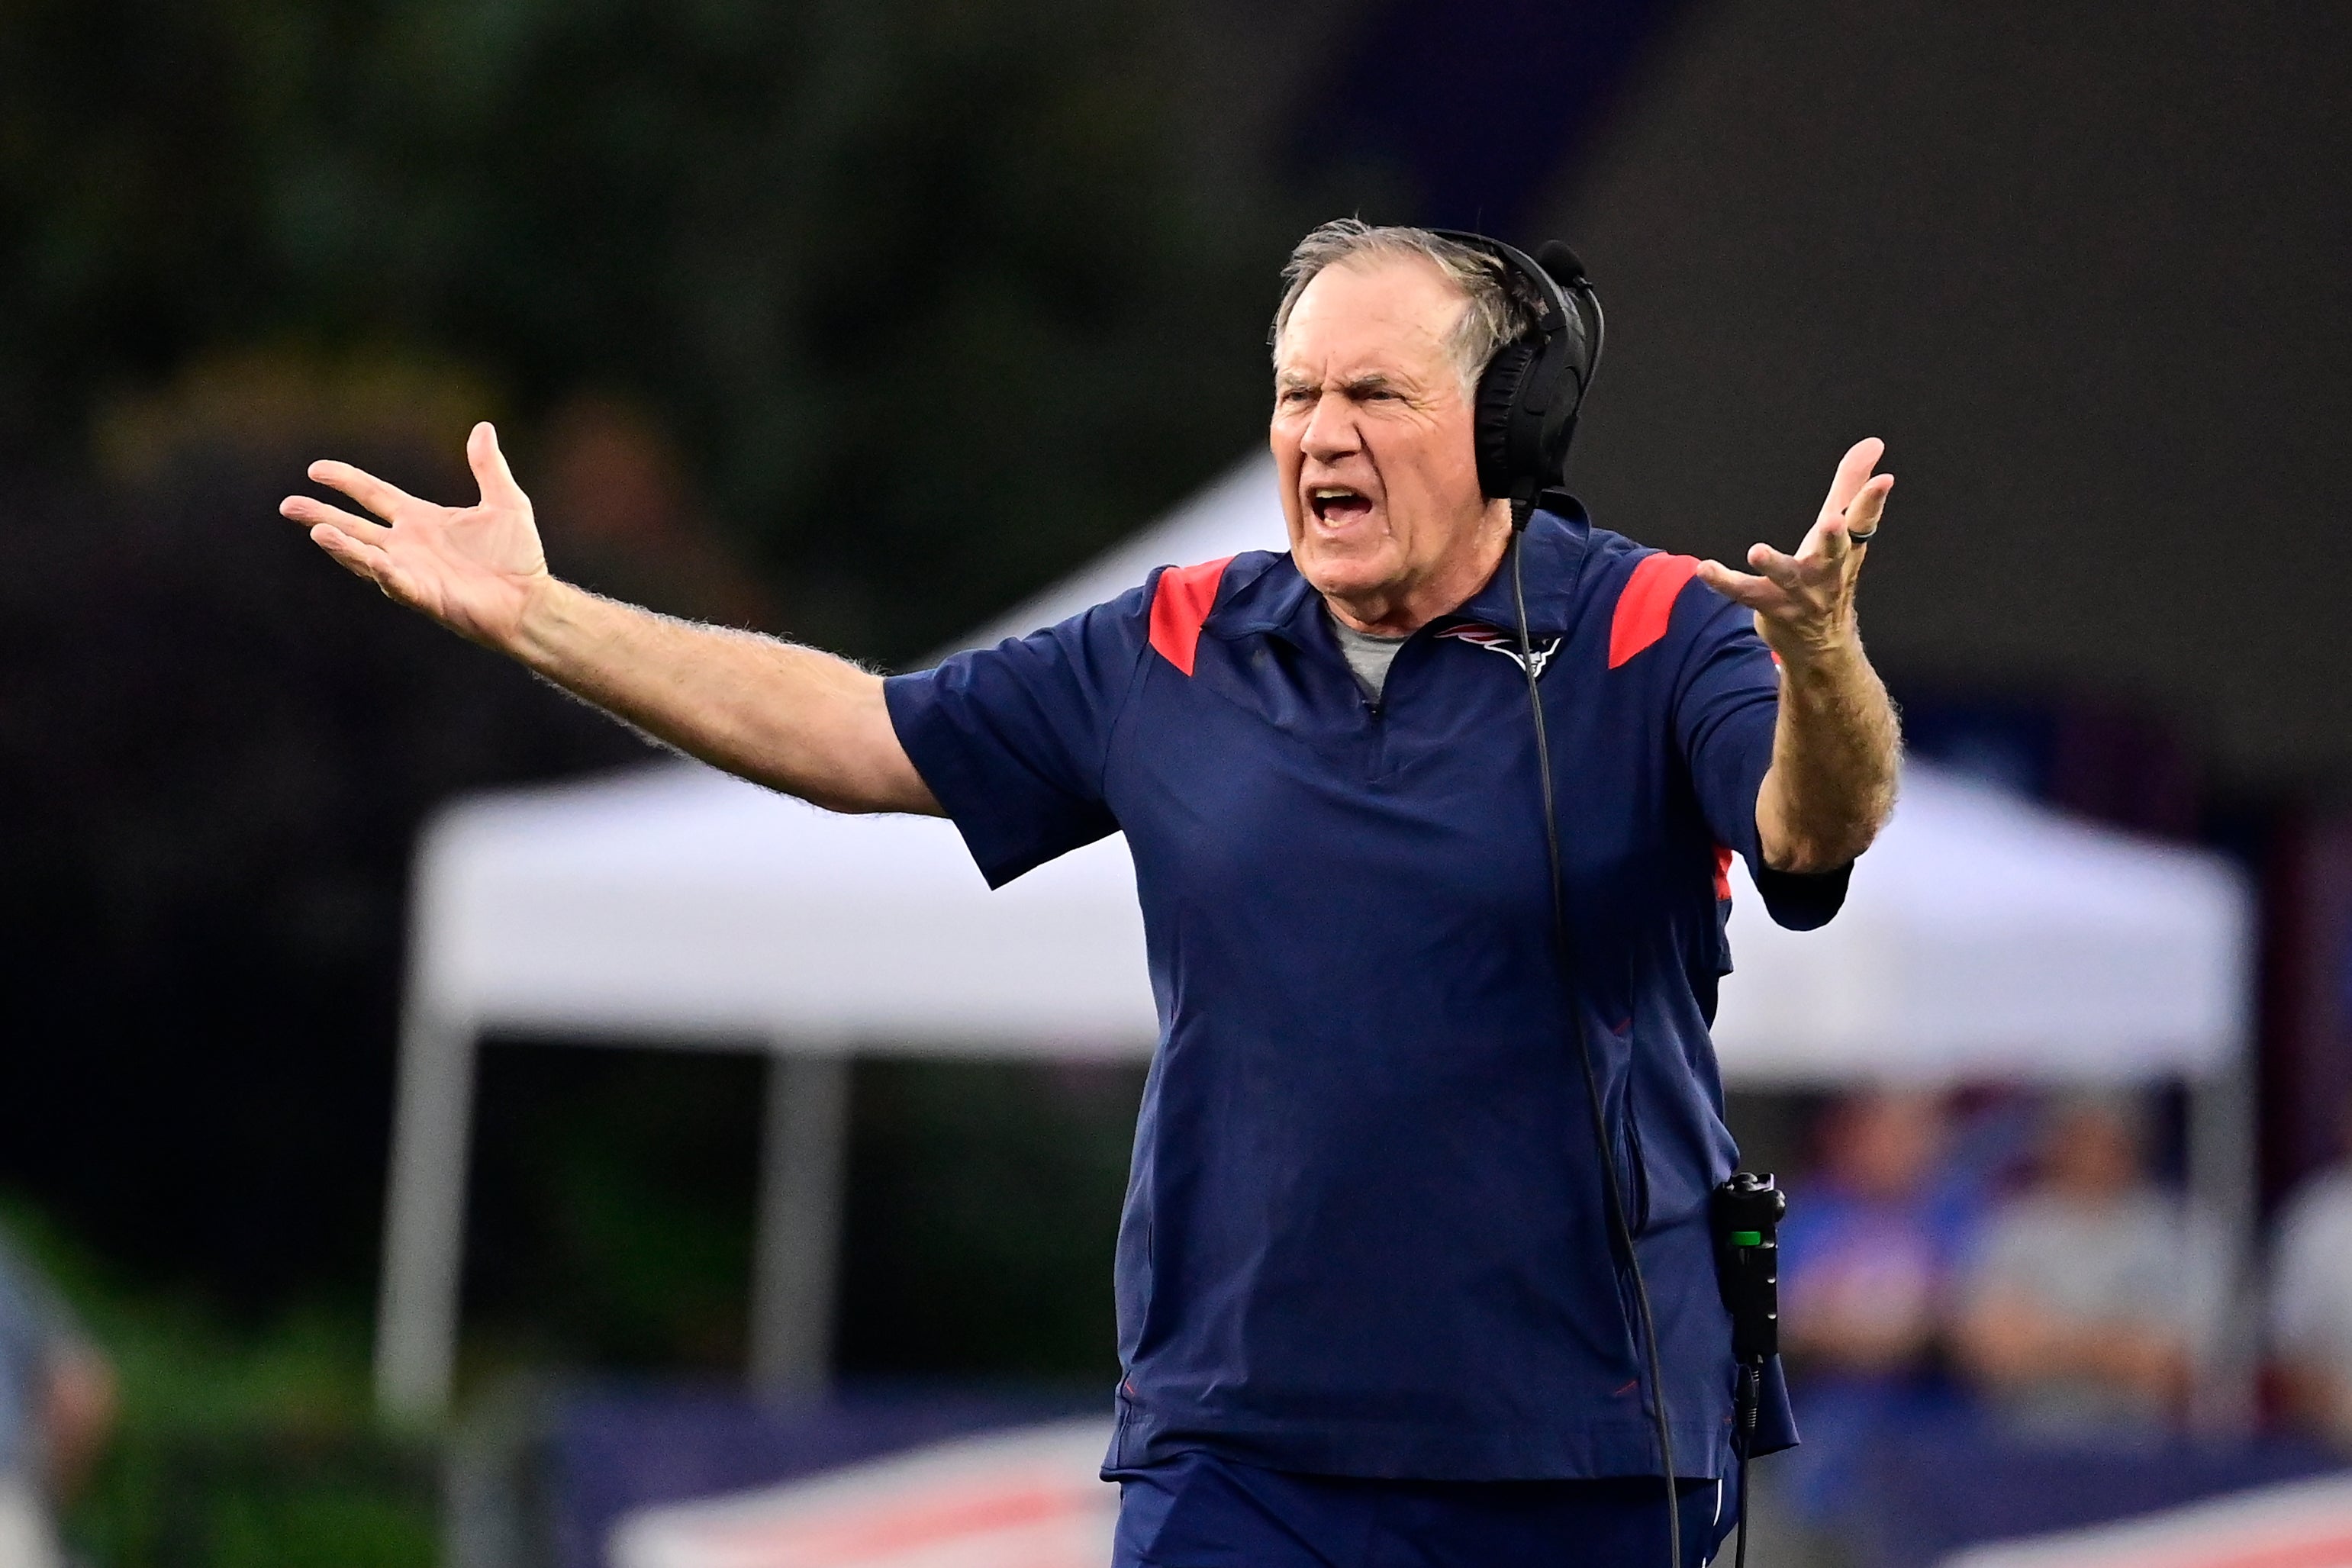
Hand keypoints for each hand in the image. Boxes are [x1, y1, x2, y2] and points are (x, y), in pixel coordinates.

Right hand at [280, 421, 551, 650]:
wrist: (532, 600)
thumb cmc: (518, 557)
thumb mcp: (505, 502)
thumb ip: (488, 467)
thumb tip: (483, 427)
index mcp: (421, 520)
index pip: (374, 495)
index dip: (346, 481)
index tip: (316, 469)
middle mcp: (408, 545)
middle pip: (355, 526)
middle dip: (321, 516)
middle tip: (288, 505)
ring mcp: (412, 571)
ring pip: (365, 555)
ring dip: (340, 545)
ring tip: (316, 530)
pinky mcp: (424, 595)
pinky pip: (395, 581)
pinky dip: (380, 570)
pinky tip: (368, 558)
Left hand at [1697, 437, 1891, 666]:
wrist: (1820, 643)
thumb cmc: (1829, 573)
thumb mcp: (1841, 530)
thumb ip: (1850, 485)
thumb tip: (1874, 443)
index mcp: (1847, 549)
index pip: (1864, 522)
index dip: (1872, 501)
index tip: (1884, 479)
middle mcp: (1827, 572)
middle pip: (1834, 554)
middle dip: (1834, 539)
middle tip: (1832, 524)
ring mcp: (1799, 593)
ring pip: (1787, 577)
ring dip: (1773, 564)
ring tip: (1757, 550)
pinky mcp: (1770, 606)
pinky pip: (1745, 593)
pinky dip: (1724, 582)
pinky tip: (1704, 568)